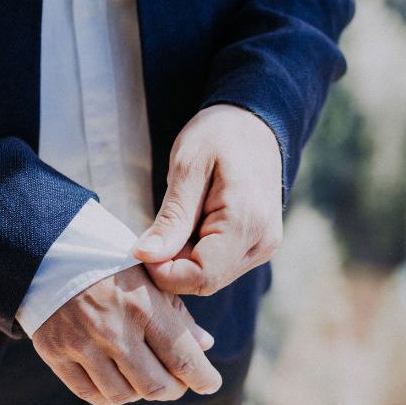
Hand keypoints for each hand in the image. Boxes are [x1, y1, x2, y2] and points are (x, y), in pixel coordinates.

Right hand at [32, 266, 221, 404]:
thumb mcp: (149, 277)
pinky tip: (118, 380)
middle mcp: (112, 329)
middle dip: (174, 389)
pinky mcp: (56, 354)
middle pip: (155, 386)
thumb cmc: (109, 265)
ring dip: (141, 392)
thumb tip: (204, 347)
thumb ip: (178, 314)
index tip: (211, 384)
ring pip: (124, 395)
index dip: (203, 378)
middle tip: (178, 383)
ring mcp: (81, 344)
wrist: (48, 252)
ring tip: (145, 378)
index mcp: (141, 305)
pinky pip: (92, 394)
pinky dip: (111, 394)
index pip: (182, 357)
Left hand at [132, 104, 282, 295]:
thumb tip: (144, 256)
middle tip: (153, 234)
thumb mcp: (187, 167)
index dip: (164, 272)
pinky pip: (220, 266)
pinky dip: (197, 255)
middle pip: (206, 281)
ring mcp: (264, 247)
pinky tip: (189, 228)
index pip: (201, 275)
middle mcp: (262, 242)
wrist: (254, 123)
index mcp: (247, 220)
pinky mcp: (258, 246)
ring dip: (183, 261)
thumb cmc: (219, 135)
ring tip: (176, 223)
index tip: (141, 249)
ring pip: (212, 278)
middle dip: (172, 267)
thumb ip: (171, 217)